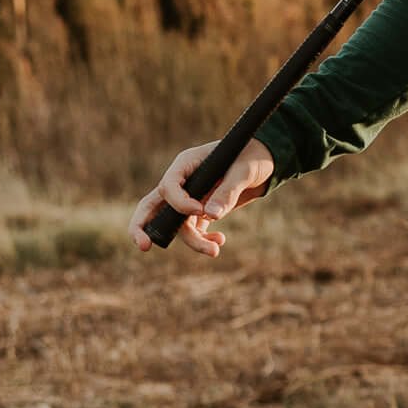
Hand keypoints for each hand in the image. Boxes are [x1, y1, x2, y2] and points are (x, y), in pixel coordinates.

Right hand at [129, 138, 274, 256]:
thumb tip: (211, 216)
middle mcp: (182, 182)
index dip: (179, 203)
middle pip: (152, 206)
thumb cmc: (252, 157)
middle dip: (143, 226)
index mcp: (186, 164)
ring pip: (178, 225)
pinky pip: (194, 230)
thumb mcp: (243, 171)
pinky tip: (220, 241)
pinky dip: (204, 240)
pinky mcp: (201, 211)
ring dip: (193, 241)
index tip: (199, 211)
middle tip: (143, 246)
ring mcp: (190, 198)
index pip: (168, 187)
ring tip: (215, 251)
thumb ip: (227, 192)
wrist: (264, 162)